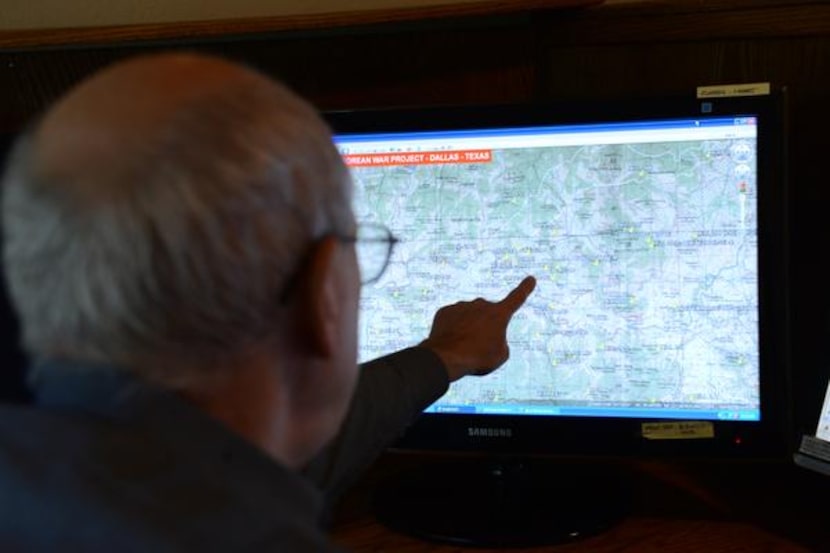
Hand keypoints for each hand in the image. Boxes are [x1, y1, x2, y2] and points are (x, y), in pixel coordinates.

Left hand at [420, 276, 535, 381]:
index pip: (516, 298)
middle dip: (485, 326)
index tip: (530, 279)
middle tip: (479, 345)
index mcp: (499, 314)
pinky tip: (451, 341)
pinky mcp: (445, 311)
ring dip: (468, 327)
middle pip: (487, 314)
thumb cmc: (478, 358)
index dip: (525, 289)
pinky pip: (453, 319)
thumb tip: (491, 335)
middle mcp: (481, 305)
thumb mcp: (500, 355)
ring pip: (469, 316)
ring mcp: (461, 306)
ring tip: (463, 346)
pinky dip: (453, 329)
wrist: (446, 357)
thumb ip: (500, 342)